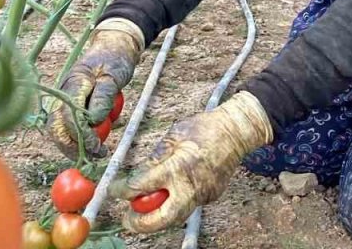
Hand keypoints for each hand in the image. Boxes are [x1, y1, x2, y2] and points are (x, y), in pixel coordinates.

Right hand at [46, 18, 144, 157]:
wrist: (113, 46)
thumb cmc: (115, 60)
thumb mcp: (114, 76)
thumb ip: (103, 97)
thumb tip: (93, 121)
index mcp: (74, 83)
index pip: (69, 115)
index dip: (81, 135)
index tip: (98, 146)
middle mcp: (64, 92)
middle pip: (56, 127)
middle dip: (71, 146)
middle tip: (93, 156)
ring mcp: (64, 98)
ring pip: (58, 129)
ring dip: (72, 145)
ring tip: (95, 153)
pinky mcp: (69, 103)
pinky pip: (66, 125)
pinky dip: (75, 137)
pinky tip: (91, 143)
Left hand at [108, 91, 271, 232]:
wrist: (237, 132)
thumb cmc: (206, 128)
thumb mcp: (175, 134)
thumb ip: (156, 156)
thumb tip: (140, 174)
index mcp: (179, 166)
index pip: (143, 185)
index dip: (124, 190)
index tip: (115, 190)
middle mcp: (191, 185)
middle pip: (162, 218)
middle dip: (141, 223)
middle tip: (127, 219)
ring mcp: (203, 194)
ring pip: (176, 216)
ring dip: (157, 217)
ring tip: (144, 209)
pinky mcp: (211, 196)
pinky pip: (188, 206)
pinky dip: (175, 203)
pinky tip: (170, 193)